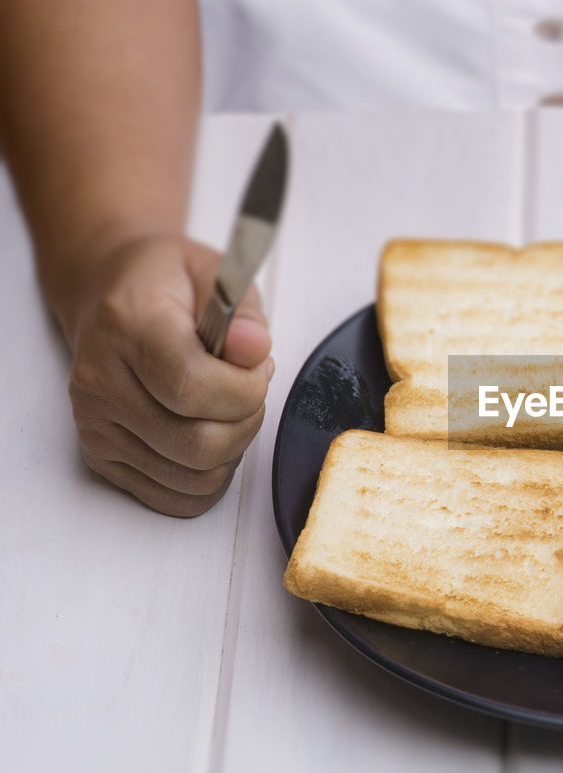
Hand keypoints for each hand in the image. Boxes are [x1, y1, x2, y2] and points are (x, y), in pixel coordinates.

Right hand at [53, 233, 272, 515]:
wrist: (108, 293)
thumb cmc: (168, 286)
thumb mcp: (216, 274)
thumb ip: (244, 314)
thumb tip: (254, 350)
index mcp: (126, 327)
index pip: (193, 388)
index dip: (246, 388)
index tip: (257, 366)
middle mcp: (100, 381)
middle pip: (199, 445)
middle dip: (247, 422)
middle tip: (247, 390)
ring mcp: (95, 425)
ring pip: (193, 478)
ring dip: (232, 450)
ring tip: (226, 408)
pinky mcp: (100, 456)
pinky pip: (175, 498)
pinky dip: (209, 476)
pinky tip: (208, 434)